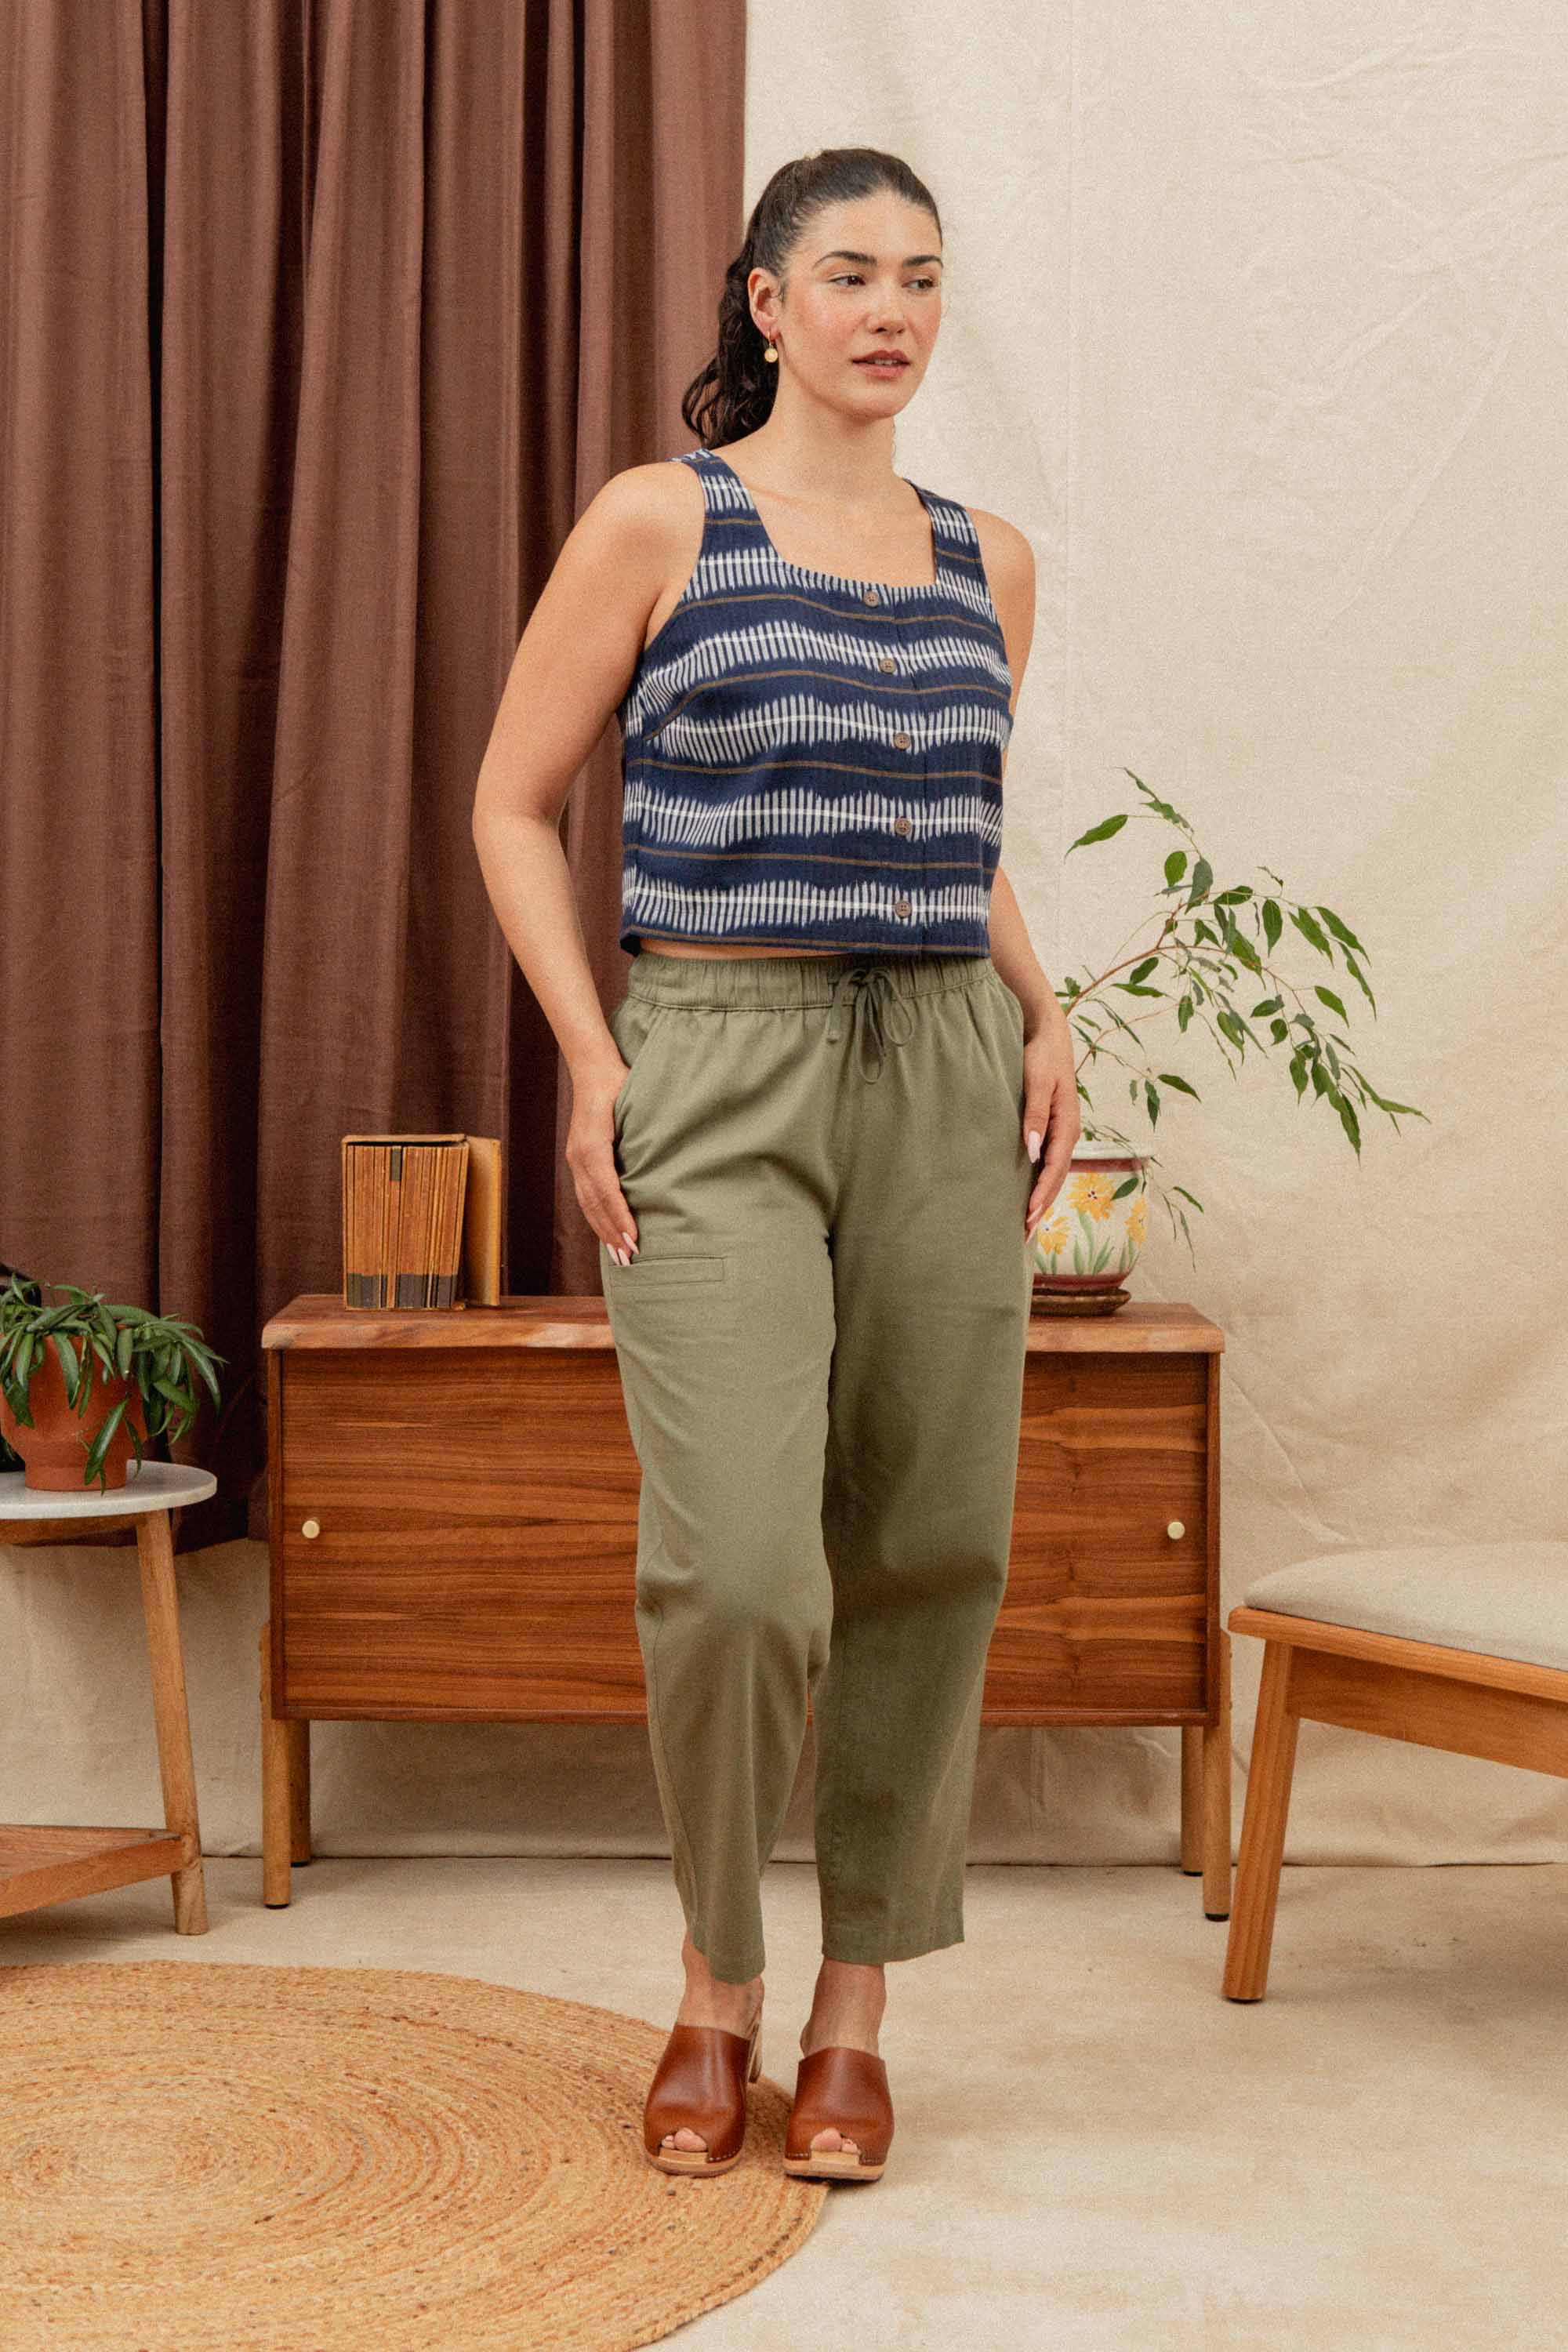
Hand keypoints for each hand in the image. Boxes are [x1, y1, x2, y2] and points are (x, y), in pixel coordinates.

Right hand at [567, 1053, 639, 1264]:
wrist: (592, 1069)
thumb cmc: (620, 1084)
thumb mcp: (635, 1108)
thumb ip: (644, 1138)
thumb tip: (665, 1167)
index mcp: (593, 1147)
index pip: (607, 1191)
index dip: (620, 1217)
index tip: (634, 1239)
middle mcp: (579, 1157)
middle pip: (594, 1204)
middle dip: (611, 1233)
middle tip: (628, 1259)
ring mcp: (575, 1159)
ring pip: (587, 1204)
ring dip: (602, 1230)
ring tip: (617, 1255)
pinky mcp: (577, 1159)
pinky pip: (585, 1195)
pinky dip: (595, 1217)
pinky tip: (606, 1231)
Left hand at [1021, 1009, 1080, 1243]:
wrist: (1046, 1032)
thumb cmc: (1041, 1055)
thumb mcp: (1037, 1081)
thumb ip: (1034, 1115)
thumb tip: (1033, 1152)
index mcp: (1068, 1126)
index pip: (1055, 1169)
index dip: (1042, 1195)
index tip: (1027, 1216)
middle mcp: (1067, 1133)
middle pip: (1056, 1178)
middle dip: (1041, 1207)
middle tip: (1024, 1235)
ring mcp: (1059, 1132)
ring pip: (1052, 1174)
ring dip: (1041, 1199)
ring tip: (1026, 1225)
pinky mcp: (1049, 1128)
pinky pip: (1046, 1163)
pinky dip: (1038, 1183)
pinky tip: (1027, 1194)